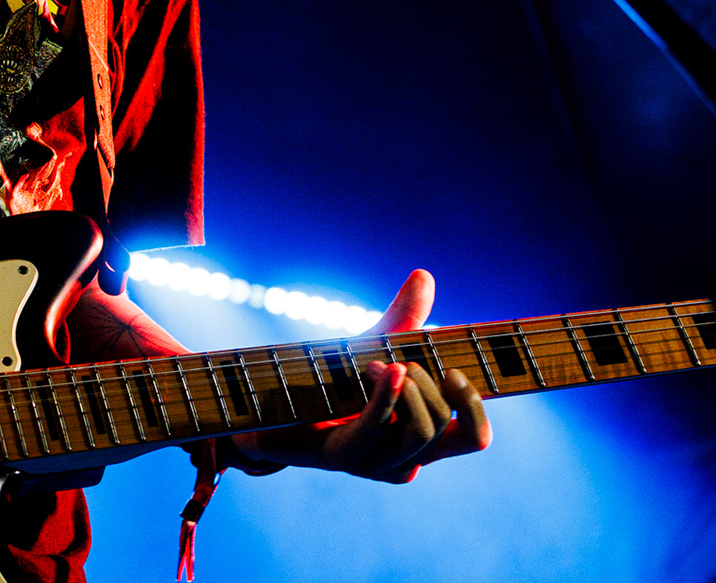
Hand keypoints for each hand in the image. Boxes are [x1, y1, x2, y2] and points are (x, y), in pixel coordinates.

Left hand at [230, 269, 491, 481]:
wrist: (264, 400)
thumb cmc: (326, 376)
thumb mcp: (372, 345)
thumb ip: (402, 317)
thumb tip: (424, 274)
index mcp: (421, 438)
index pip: (475, 438)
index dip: (475, 406)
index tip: (456, 369)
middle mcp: (404, 458)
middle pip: (446, 426)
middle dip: (431, 383)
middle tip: (401, 359)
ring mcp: (374, 464)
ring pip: (421, 433)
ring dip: (409, 388)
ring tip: (381, 362)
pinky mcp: (342, 458)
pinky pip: (377, 429)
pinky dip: (386, 396)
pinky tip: (383, 367)